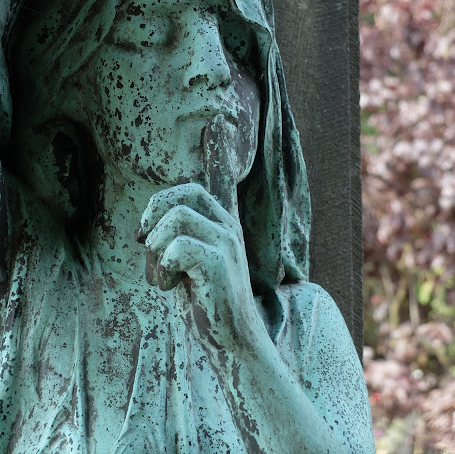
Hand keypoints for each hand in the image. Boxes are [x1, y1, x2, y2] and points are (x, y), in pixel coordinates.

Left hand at [137, 117, 263, 351]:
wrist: (233, 340)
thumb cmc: (206, 303)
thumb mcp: (189, 263)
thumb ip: (177, 239)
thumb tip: (143, 226)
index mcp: (222, 224)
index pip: (189, 190)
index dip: (160, 204)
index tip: (143, 235)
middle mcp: (227, 228)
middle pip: (181, 198)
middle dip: (153, 221)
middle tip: (147, 252)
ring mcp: (225, 244)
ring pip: (176, 217)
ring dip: (155, 247)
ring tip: (161, 276)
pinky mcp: (218, 264)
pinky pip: (177, 247)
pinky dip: (162, 267)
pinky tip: (169, 287)